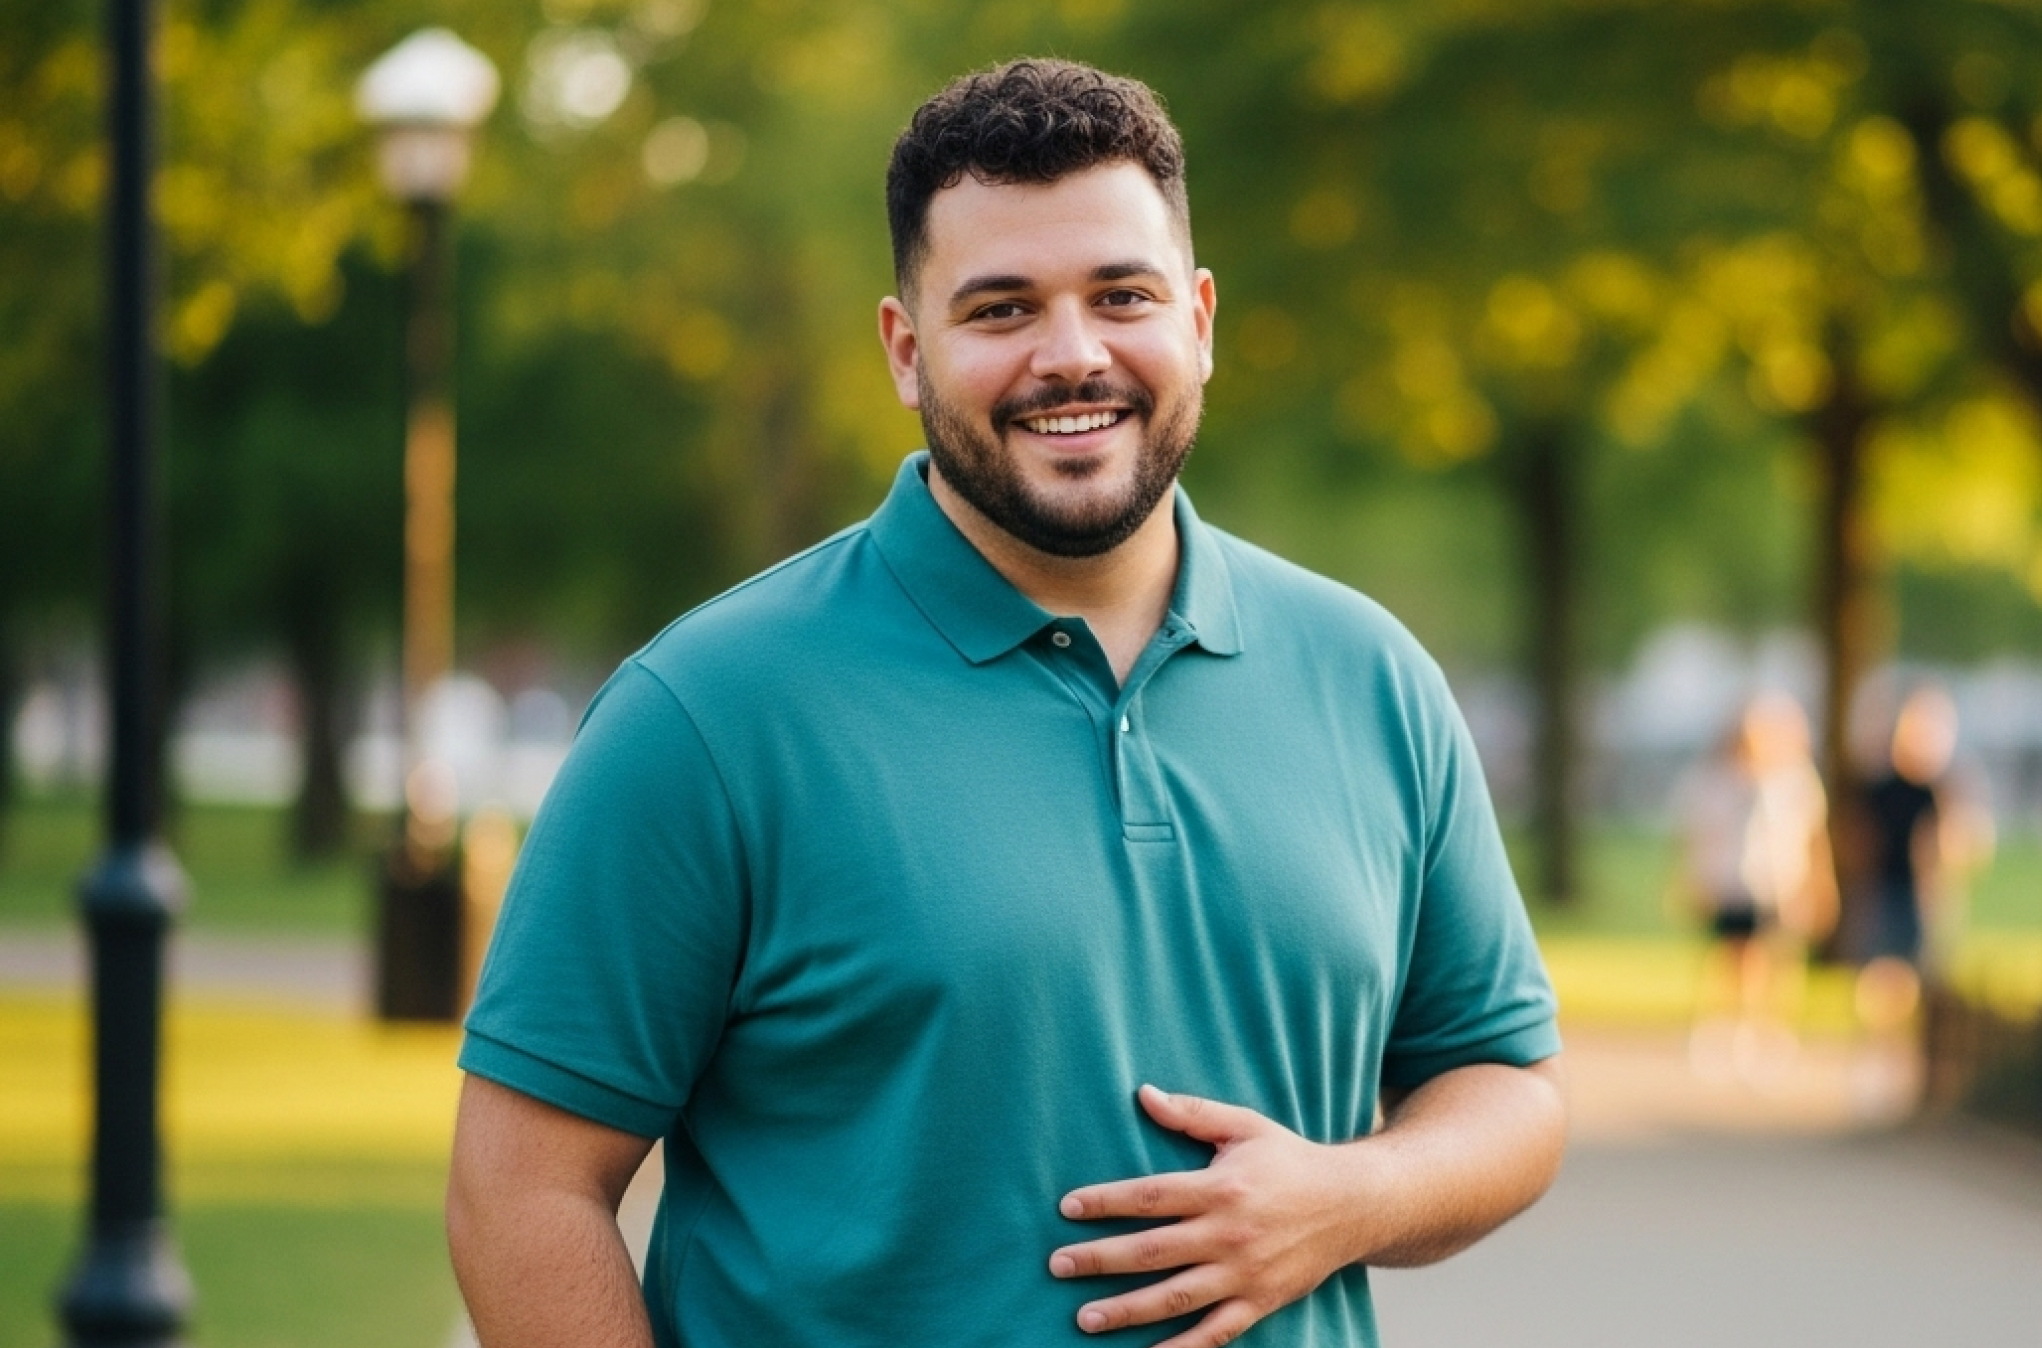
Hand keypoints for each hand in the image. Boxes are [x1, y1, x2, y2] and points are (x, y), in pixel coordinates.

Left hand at [1048, 1085, 1370, 1345]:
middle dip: (1100, 1259)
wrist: (1354, 1204)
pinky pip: (1216, 1333)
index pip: (1150, 1196)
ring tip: (1085, 1318)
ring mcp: (1244, 1273)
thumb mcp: (1244, 1126)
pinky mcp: (1260, 1302)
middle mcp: (1229, 1234)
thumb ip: (1192, 1113)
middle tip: (1057, 1265)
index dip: (1106, 1201)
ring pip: (1176, 1297)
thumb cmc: (1291, 1160)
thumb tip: (1143, 1093)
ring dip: (1128, 1310)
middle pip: (1152, 1251)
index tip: (1066, 1207)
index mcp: (1221, 1188)